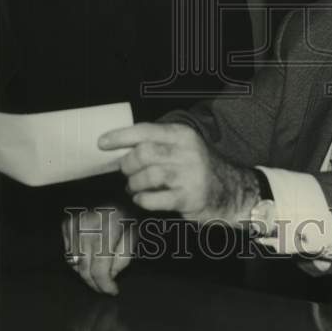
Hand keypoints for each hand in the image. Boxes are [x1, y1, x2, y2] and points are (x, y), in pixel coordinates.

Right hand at [61, 206, 136, 295]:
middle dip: (95, 283)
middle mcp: (87, 228)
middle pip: (85, 270)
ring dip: (87, 272)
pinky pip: (69, 252)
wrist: (115, 190)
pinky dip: (79, 258)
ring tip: (98, 271)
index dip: (105, 285)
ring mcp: (74, 225)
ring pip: (75, 263)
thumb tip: (109, 277)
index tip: (112, 291)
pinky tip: (90, 255)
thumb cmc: (128, 212)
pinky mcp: (67, 224)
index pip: (100, 269)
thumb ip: (122, 259)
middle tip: (104, 287)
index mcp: (108, 230)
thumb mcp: (134, 235)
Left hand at [98, 122, 257, 225]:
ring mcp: (189, 175)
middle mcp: (187, 151)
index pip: (146, 130)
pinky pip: (154, 199)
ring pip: (147, 175)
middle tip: (125, 171)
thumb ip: (157, 144)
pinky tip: (142, 199)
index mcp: (182, 135)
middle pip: (144, 153)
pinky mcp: (189, 197)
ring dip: (133, 183)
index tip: (102, 143)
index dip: (121, 136)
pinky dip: (142, 199)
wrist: (229, 191)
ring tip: (133, 187)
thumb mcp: (182, 148)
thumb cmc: (196, 168)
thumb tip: (120, 148)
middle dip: (127, 164)